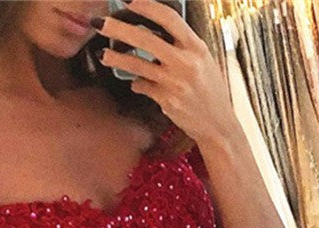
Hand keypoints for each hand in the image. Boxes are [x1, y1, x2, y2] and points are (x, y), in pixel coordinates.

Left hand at [94, 0, 233, 143]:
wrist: (218, 124)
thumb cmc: (210, 90)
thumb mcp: (203, 61)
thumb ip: (182, 46)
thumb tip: (154, 31)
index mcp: (196, 47)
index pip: (169, 18)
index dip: (146, 6)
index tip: (128, 0)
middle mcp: (186, 63)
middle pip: (146, 40)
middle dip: (119, 29)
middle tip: (101, 24)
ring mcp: (175, 83)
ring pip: (138, 65)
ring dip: (117, 58)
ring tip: (103, 55)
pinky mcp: (166, 101)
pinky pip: (143, 87)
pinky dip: (136, 84)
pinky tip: (135, 83)